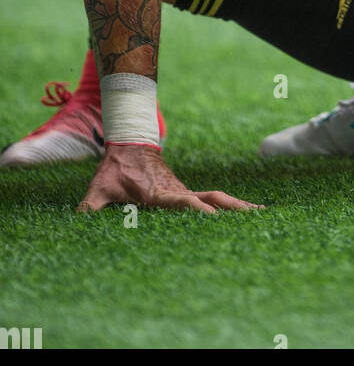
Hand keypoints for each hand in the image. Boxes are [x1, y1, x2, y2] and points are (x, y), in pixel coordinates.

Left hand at [78, 144, 263, 213]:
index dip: (198, 210)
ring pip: (217, 198)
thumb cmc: (114, 168)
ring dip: (239, 207)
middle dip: (234, 208)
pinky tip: (244, 215)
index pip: (183, 203)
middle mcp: (177, 192)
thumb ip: (89, 207)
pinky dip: (231, 206)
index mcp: (159, 194)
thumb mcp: (98, 188)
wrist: (129, 143)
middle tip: (260, 216)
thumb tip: (77, 222)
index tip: (214, 217)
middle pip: (213, 199)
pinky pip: (212, 200)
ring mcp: (184, 191)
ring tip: (264, 216)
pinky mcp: (185, 192)